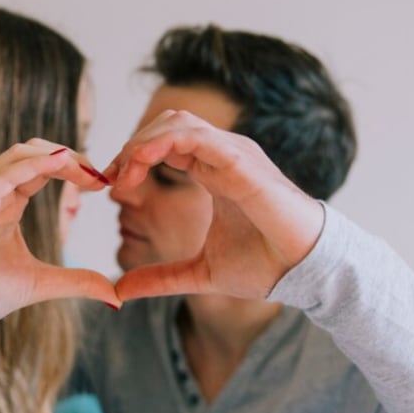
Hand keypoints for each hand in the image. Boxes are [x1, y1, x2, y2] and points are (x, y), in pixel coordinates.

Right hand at [0, 140, 118, 354]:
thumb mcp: (42, 284)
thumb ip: (77, 282)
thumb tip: (115, 296)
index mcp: (9, 203)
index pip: (44, 169)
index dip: (75, 170)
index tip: (105, 183)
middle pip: (33, 152)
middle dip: (70, 157)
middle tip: (100, 174)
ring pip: (17, 155)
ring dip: (54, 155)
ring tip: (84, 167)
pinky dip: (28, 166)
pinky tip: (57, 164)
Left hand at [107, 110, 324, 301]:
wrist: (302, 272)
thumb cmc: (264, 265)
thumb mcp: (198, 274)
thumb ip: (160, 278)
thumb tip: (120, 290)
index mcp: (213, 171)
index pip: (165, 145)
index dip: (132, 159)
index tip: (111, 186)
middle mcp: (222, 155)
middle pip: (166, 125)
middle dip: (132, 146)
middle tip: (111, 179)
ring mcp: (234, 154)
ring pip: (178, 123)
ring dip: (142, 142)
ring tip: (123, 173)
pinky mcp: (242, 162)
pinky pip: (197, 136)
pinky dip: (162, 143)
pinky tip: (141, 166)